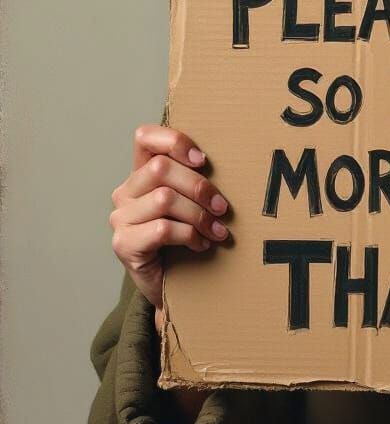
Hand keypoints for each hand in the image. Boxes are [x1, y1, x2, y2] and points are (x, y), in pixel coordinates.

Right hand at [110, 124, 230, 311]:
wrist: (173, 286)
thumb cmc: (187, 237)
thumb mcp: (193, 202)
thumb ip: (197, 179)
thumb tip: (235, 159)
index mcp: (142, 174)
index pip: (145, 137)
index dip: (175, 141)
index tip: (203, 160)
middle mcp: (126, 193)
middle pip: (161, 169)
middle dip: (199, 186)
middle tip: (222, 207)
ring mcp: (121, 219)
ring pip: (164, 199)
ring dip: (198, 215)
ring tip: (216, 230)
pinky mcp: (124, 244)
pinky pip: (162, 229)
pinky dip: (189, 235)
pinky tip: (201, 244)